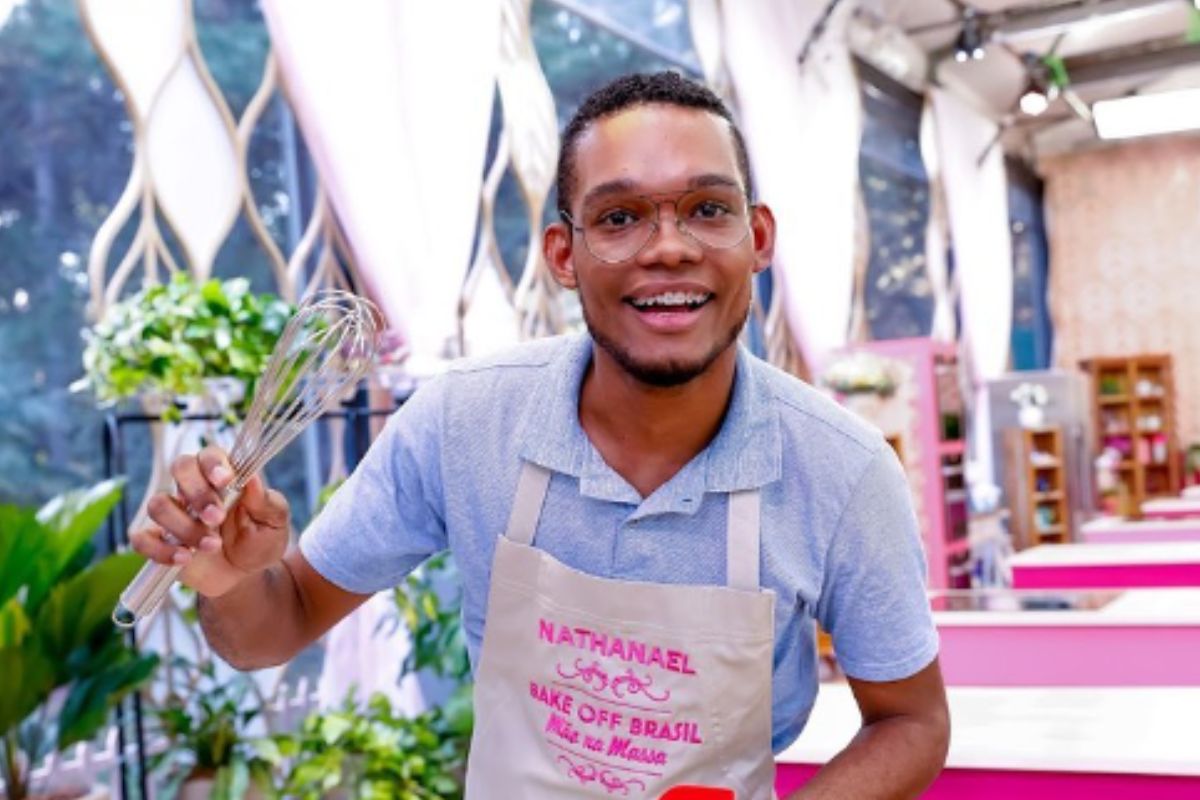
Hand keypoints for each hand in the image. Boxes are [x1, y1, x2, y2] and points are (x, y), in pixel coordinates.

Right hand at [130, 445, 290, 597]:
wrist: (245, 575)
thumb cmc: (260, 540)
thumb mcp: (274, 522)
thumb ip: (266, 501)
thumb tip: (253, 477)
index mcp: (223, 477)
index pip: (209, 454)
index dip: (213, 463)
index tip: (225, 480)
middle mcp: (194, 490)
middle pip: (180, 467)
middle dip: (197, 492)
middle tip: (217, 517)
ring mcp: (174, 514)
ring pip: (158, 504)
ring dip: (184, 526)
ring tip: (211, 545)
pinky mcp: (159, 540)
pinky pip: (141, 537)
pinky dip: (159, 549)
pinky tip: (184, 558)